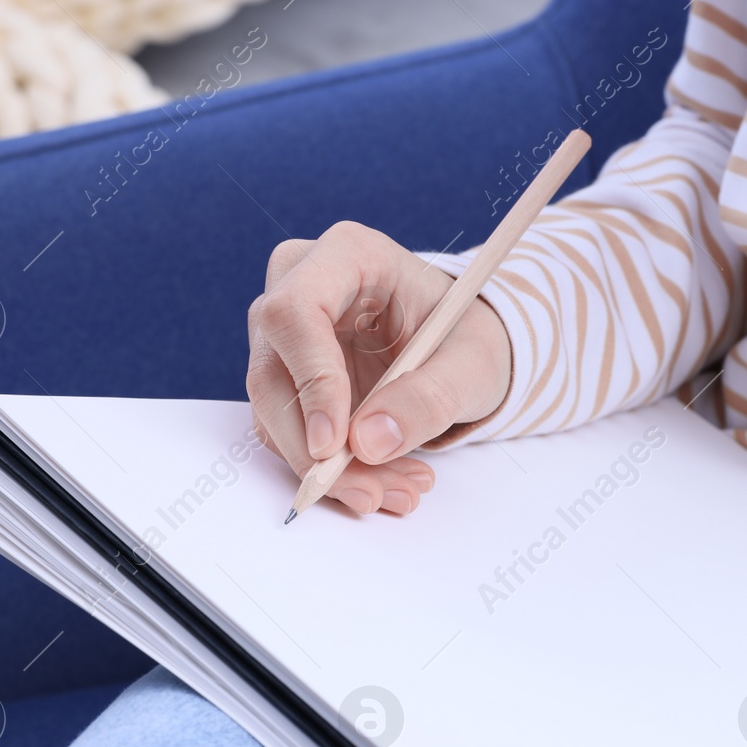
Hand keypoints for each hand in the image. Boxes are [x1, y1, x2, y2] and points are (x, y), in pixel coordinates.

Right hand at [246, 222, 511, 514]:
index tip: (335, 445)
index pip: (296, 312)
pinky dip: (333, 470)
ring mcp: (285, 335)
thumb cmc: (467, 334)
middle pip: (273, 374)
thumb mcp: (474, 364)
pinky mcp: (287, 377)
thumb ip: (429, 397)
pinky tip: (383, 482)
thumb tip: (367, 444)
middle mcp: (301, 286)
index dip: (310, 382)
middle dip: (317, 449)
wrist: (461, 346)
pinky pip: (289, 434)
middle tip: (372, 492)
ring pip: (276, 414)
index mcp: (348, 254)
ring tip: (397, 491)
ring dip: (331, 470)